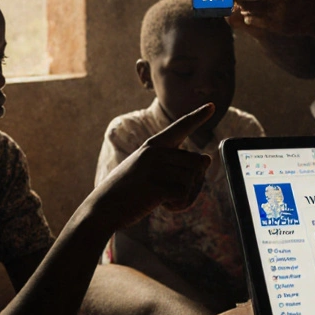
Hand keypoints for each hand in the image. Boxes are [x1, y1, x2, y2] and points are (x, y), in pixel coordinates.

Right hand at [89, 104, 214, 229]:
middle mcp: (155, 153)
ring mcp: (154, 169)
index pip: (180, 127)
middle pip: (197, 162)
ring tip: (165, 200)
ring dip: (186, 196)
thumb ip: (177, 164)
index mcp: (152, 146)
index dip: (197, 117)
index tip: (212, 105)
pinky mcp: (155, 187)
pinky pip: (184, 195)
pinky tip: (163, 206)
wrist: (102, 209)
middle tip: (177, 193)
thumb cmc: (127, 191)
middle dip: (194, 181)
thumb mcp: (149, 172)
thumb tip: (207, 158)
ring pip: (192, 179)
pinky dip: (179, 205)